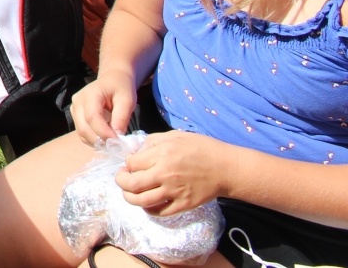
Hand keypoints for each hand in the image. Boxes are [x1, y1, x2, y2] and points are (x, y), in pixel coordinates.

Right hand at [70, 73, 137, 143]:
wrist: (113, 79)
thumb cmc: (121, 88)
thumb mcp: (127, 100)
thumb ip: (121, 118)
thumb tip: (117, 137)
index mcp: (90, 94)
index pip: (92, 117)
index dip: (104, 133)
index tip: (118, 143)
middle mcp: (78, 101)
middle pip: (84, 128)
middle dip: (101, 141)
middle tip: (117, 147)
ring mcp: (74, 109)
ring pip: (81, 133)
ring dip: (97, 142)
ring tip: (113, 144)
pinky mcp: (75, 116)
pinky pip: (82, 133)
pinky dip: (94, 140)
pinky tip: (105, 139)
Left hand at [117, 131, 233, 215]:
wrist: (226, 168)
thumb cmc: (201, 148)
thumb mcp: (175, 136)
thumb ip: (153, 142)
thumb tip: (137, 151)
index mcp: (162, 155)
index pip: (132, 163)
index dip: (127, 164)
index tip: (130, 163)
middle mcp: (165, 175)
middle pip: (131, 184)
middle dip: (121, 181)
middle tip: (122, 178)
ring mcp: (174, 192)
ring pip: (142, 201)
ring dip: (130, 198)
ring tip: (130, 192)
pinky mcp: (183, 205)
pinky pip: (159, 212)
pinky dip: (149, 209)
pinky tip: (148, 202)